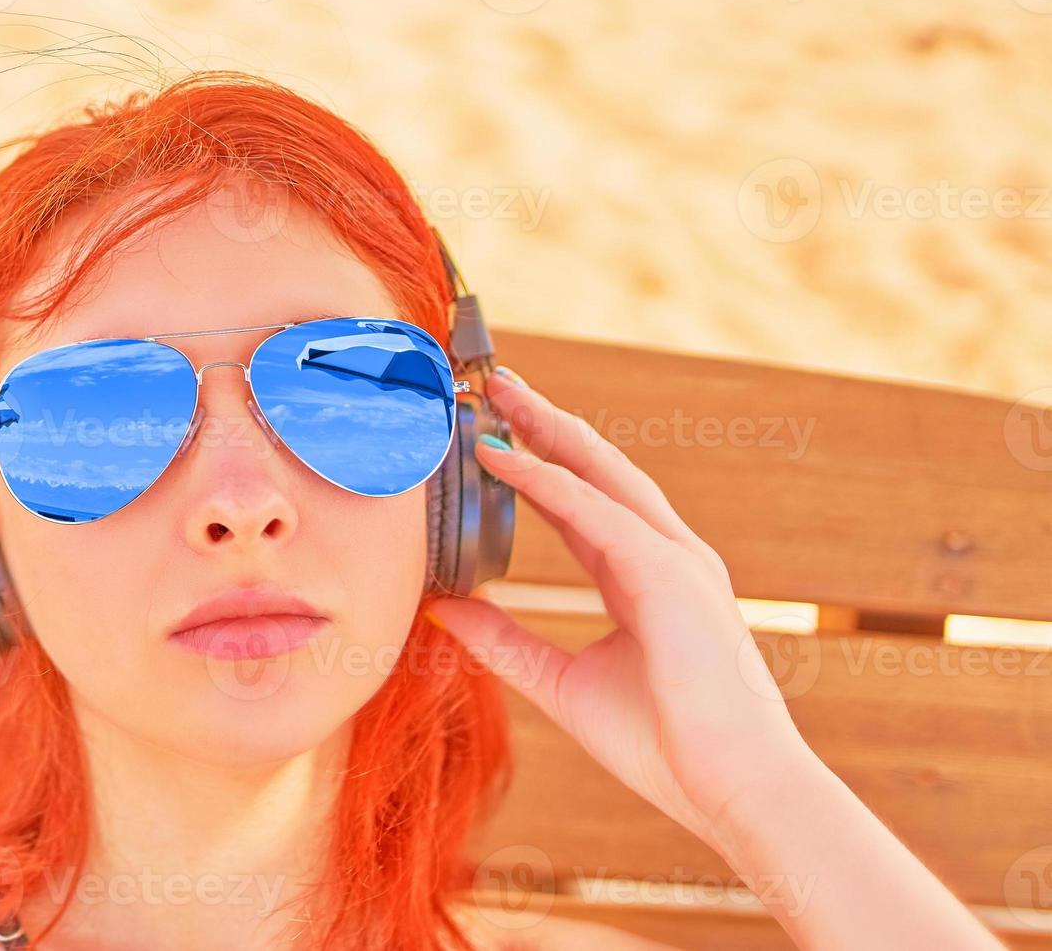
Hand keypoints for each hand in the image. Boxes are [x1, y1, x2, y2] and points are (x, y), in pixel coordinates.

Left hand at [425, 367, 815, 853]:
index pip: (581, 504)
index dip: (537, 466)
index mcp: (644, 577)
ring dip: (546, 429)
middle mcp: (663, 554)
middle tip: (494, 386)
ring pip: (600, 472)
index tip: (492, 434)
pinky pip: (597, 513)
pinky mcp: (669, 574)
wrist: (732, 788)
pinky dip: (547, 481)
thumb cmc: (663, 743)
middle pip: (594, 469)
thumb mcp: (561, 683)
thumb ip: (504, 642)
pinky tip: (505, 457)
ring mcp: (672, 558)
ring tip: (497, 395)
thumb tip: (442, 611)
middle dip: (544, 424)